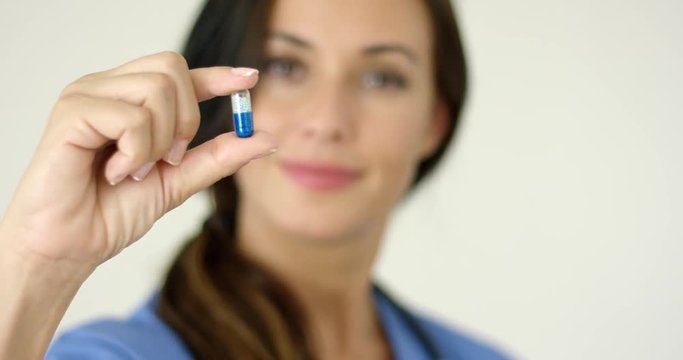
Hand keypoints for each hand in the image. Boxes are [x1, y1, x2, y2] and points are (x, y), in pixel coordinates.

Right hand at [0, 51, 275, 267]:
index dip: (217, 75)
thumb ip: (219, 156)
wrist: (70, 247)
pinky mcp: (72, 111)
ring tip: (133, 170)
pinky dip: (136, 151)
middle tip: (168, 159)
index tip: (250, 80)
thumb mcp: (179, 180)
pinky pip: (131, 117)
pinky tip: (114, 172)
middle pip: (173, 70)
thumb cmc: (111, 212)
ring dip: (159, 142)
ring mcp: (87, 95)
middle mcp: (108, 88)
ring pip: (156, 90)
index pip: (180, 74)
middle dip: (186, 119)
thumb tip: (267, 138)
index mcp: (130, 100)